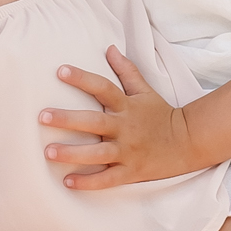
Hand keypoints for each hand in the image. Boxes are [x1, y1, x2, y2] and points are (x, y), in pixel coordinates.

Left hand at [40, 46, 195, 186]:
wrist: (188, 142)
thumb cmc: (161, 115)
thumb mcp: (145, 91)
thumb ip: (127, 71)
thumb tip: (110, 48)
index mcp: (126, 106)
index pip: (103, 87)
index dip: (82, 78)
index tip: (60, 71)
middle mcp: (125, 127)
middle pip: (94, 121)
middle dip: (68, 119)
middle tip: (43, 116)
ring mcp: (128, 151)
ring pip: (97, 153)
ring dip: (72, 153)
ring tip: (48, 152)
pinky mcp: (131, 171)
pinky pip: (107, 179)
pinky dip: (88, 182)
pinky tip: (67, 182)